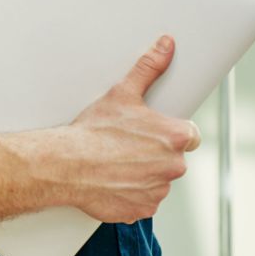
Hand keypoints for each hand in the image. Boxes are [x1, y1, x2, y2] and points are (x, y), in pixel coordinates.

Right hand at [60, 35, 201, 223]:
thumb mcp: (122, 93)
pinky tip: (112, 180)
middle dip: (154, 154)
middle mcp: (174, 167)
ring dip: (143, 174)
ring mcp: (158, 191)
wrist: (65, 164)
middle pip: (173, 159)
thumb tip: (166, 46)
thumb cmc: (93, 131)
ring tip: (116, 163)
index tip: (150, 133)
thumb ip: (149, 68)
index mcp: (175, 137)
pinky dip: (131, 193)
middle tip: (126, 146)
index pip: (189, 135)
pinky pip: (143, 201)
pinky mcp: (141, 209)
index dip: (169, 133)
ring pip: (157, 180)